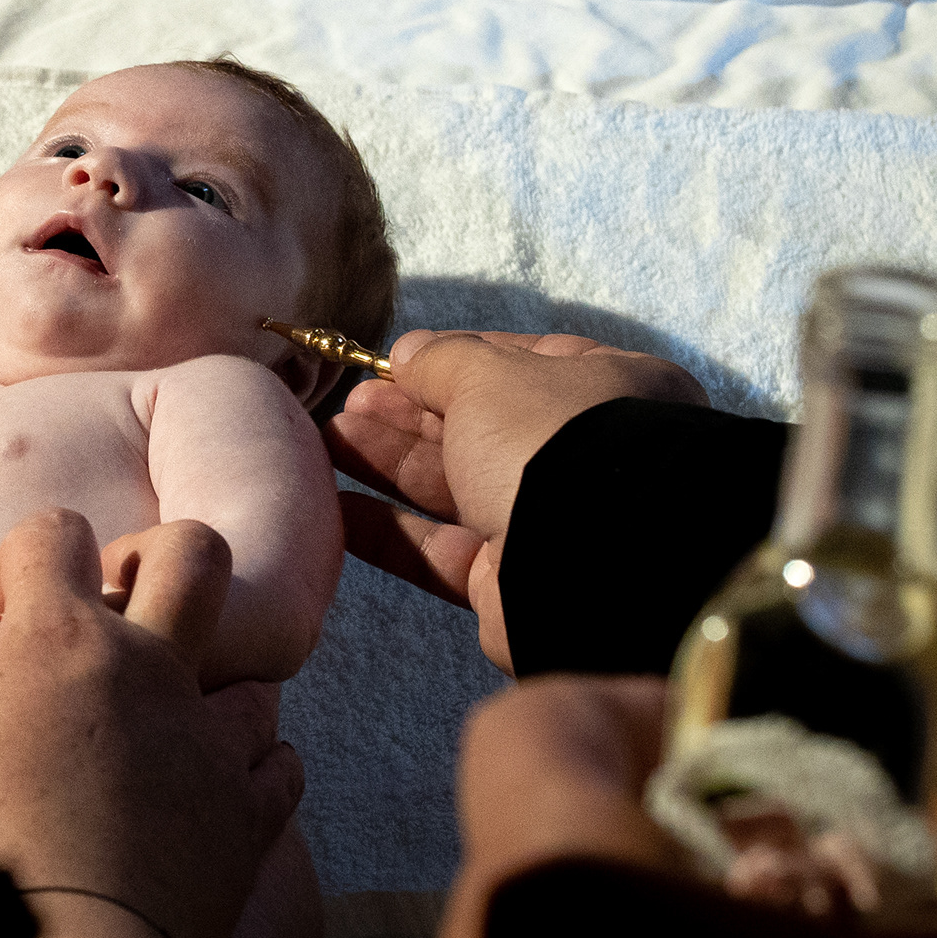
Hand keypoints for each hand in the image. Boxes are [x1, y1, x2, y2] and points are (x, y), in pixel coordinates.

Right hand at [0, 511, 303, 937]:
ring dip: (215, 699)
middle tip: (123, 620)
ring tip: (169, 744)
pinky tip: (214, 800)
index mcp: (53, 642)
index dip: (28, 559)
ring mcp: (208, 738)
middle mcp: (145, 668)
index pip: (51, 532)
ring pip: (253, 676)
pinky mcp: (249, 813)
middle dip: (160, 561)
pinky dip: (252, 775)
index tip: (8, 621)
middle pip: (194, 550)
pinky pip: (279, 766)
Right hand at [325, 331, 707, 664]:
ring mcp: (549, 523)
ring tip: (330, 439)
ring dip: (392, 462)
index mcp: (605, 391)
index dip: (458, 359)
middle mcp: (585, 457)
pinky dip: (390, 531)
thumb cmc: (548, 440)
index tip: (400, 360)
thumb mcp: (489, 376)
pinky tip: (337, 508)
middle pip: (482, 428)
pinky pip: (442, 552)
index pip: (525, 363)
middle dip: (411, 413)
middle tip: (352, 403)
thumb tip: (410, 352)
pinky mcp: (512, 585)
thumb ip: (443, 360)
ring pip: (457, 488)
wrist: (590, 563)